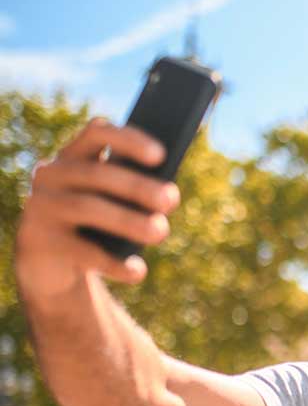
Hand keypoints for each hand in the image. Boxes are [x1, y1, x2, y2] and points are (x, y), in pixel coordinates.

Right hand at [15, 118, 173, 300]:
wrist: (54, 266)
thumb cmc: (97, 226)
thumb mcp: (114, 205)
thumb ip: (133, 192)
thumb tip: (168, 195)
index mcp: (74, 157)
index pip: (97, 133)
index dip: (128, 140)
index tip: (161, 155)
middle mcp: (51, 175)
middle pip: (96, 174)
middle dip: (137, 186)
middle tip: (172, 199)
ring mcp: (40, 207)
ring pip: (86, 207)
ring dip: (128, 220)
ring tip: (161, 231)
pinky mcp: (37, 241)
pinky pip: (80, 250)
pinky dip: (113, 262)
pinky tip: (138, 271)